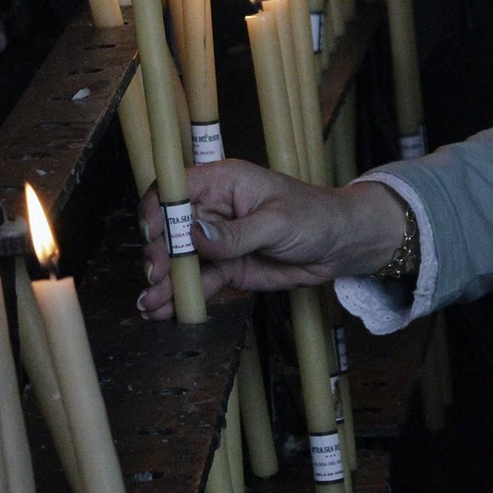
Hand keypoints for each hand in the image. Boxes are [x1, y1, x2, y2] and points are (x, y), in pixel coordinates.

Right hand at [135, 160, 407, 320]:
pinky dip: (181, 296)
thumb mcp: (276, 223)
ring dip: (164, 282)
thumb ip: (235, 233)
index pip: (176, 189)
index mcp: (222, 183)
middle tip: (156, 277)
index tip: (154, 235)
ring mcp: (216, 241)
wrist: (341, 246)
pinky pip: (198, 281)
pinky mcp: (226, 267)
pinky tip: (163, 309)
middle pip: (171, 229)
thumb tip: (195, 235)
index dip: (158, 210)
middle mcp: (212, 210)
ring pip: (180, 261)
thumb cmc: (314, 217)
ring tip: (151, 304)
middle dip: (159, 254)